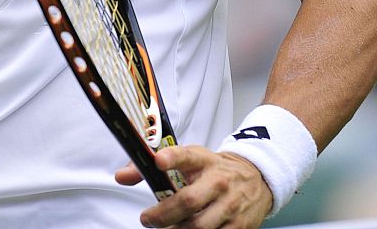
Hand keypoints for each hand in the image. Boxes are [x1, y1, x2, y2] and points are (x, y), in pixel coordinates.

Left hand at [118, 146, 271, 228]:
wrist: (256, 179)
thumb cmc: (212, 169)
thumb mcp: (188, 160)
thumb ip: (152, 167)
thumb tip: (121, 177)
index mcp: (203, 160)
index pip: (186, 155)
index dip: (172, 158)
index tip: (158, 161)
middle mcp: (218, 181)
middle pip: (189, 201)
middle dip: (163, 214)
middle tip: (147, 219)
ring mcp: (230, 205)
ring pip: (200, 225)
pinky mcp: (239, 226)